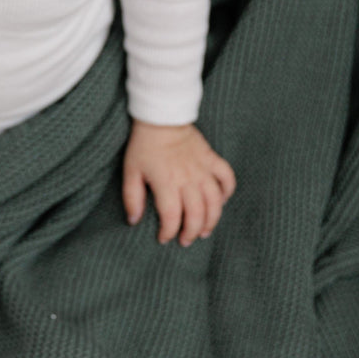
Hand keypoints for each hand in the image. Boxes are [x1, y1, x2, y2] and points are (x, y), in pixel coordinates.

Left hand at [122, 120, 235, 245]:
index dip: (168, 232)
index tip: (163, 238)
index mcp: (167, 184)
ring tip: (205, 231)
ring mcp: (203, 169)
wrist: (162, 116)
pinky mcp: (212, 159)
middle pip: (197, 214)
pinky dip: (228, 191)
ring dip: (212, 220)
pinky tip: (222, 201)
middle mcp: (188, 180)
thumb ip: (132, 198)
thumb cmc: (144, 144)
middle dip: (191, 232)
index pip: (172, 218)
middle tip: (185, 240)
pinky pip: (227, 178)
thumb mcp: (131, 171)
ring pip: (215, 202)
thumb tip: (133, 221)